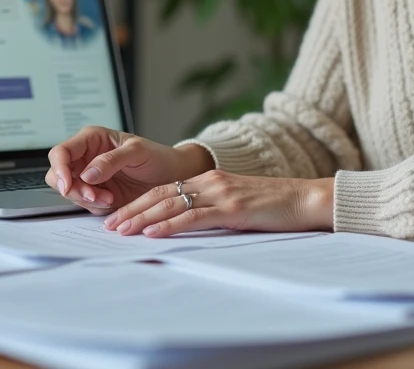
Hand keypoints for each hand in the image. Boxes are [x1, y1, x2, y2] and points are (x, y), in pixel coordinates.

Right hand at [44, 126, 213, 213]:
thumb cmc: (157, 157)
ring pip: (69, 191)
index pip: (61, 152)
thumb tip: (87, 173)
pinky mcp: (96, 195)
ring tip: (110, 199)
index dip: (59, 169)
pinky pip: (83, 204)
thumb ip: (111, 160)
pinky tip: (112, 202)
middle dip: (72, 188)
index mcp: (92, 139)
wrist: (172, 178)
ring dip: (85, 199)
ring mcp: (89, 178)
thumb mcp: (137, 152)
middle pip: (58, 174)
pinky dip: (94, 206)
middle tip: (94, 196)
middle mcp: (86, 158)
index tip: (68, 185)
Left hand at [102, 170, 334, 236]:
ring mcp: (220, 193)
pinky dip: (170, 225)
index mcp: (209, 180)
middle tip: (107, 226)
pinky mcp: (232, 208)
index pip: (164, 190)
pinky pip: (194, 216)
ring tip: (121, 231)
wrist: (306, 199)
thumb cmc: (275, 207)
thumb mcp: (237, 205)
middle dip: (131, 211)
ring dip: (142, 219)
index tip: (117, 218)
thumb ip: (212, 210)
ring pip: (171, 204)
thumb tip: (187, 226)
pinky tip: (153, 233)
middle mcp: (210, 182)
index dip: (138, 203)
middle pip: (160, 194)